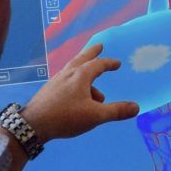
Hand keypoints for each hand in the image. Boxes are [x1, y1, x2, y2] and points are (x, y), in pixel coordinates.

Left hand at [22, 42, 138, 141]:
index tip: (117, 63)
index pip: (98, 64)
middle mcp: (68, 74)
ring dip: (84, 70)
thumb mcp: (95, 116)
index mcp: (81, 75)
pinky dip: (75, 80)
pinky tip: (76, 94)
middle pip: (82, 58)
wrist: (33, 124)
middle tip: (99, 46)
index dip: (109, 63)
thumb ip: (116, 111)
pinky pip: (66, 78)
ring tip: (94, 87)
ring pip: (72, 69)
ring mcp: (56, 80)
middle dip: (92, 53)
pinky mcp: (49, 89)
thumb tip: (136, 107)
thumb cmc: (66, 117)